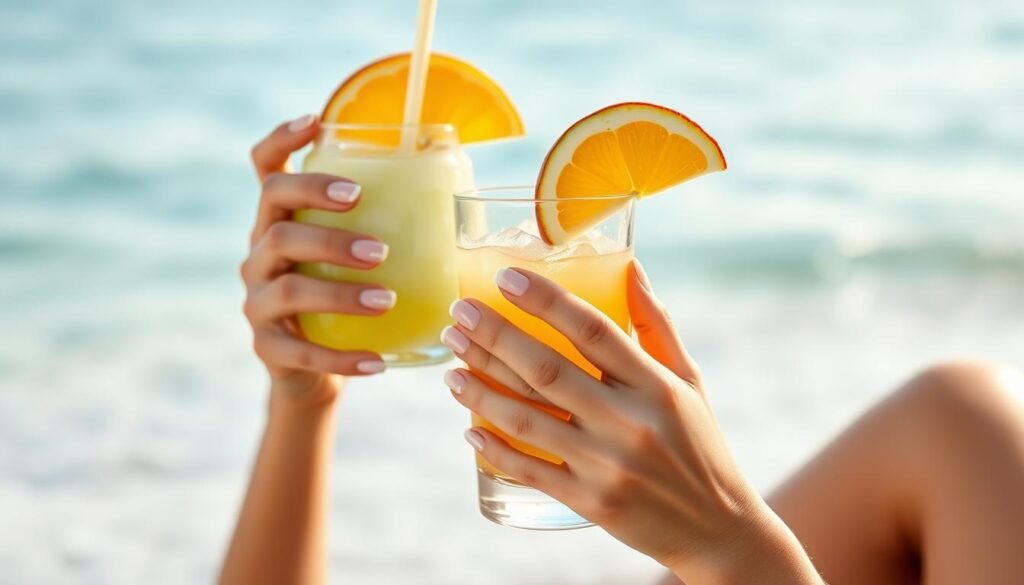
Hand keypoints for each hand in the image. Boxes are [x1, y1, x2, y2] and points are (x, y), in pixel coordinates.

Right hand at [241, 114, 391, 404]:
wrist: (309, 372)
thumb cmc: (345, 302)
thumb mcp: (354, 261)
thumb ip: (387, 228)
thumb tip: (466, 196)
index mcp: (280, 220)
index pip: (266, 168)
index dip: (282, 140)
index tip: (316, 123)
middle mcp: (259, 253)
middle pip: (277, 221)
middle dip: (329, 227)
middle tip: (381, 247)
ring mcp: (258, 301)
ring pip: (289, 287)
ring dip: (340, 292)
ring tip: (388, 300)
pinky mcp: (267, 348)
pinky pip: (302, 352)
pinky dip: (342, 358)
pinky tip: (378, 361)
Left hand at [441, 261, 819, 583]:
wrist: (716, 528)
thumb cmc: (699, 444)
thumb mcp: (688, 380)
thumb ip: (656, 324)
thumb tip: (629, 265)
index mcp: (656, 386)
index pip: (593, 329)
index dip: (545, 300)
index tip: (505, 278)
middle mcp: (631, 423)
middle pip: (547, 370)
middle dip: (494, 338)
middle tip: (459, 315)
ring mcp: (608, 466)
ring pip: (527, 420)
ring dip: (480, 389)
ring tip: (451, 365)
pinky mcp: (591, 502)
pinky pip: (530, 469)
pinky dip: (494, 448)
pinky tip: (467, 426)